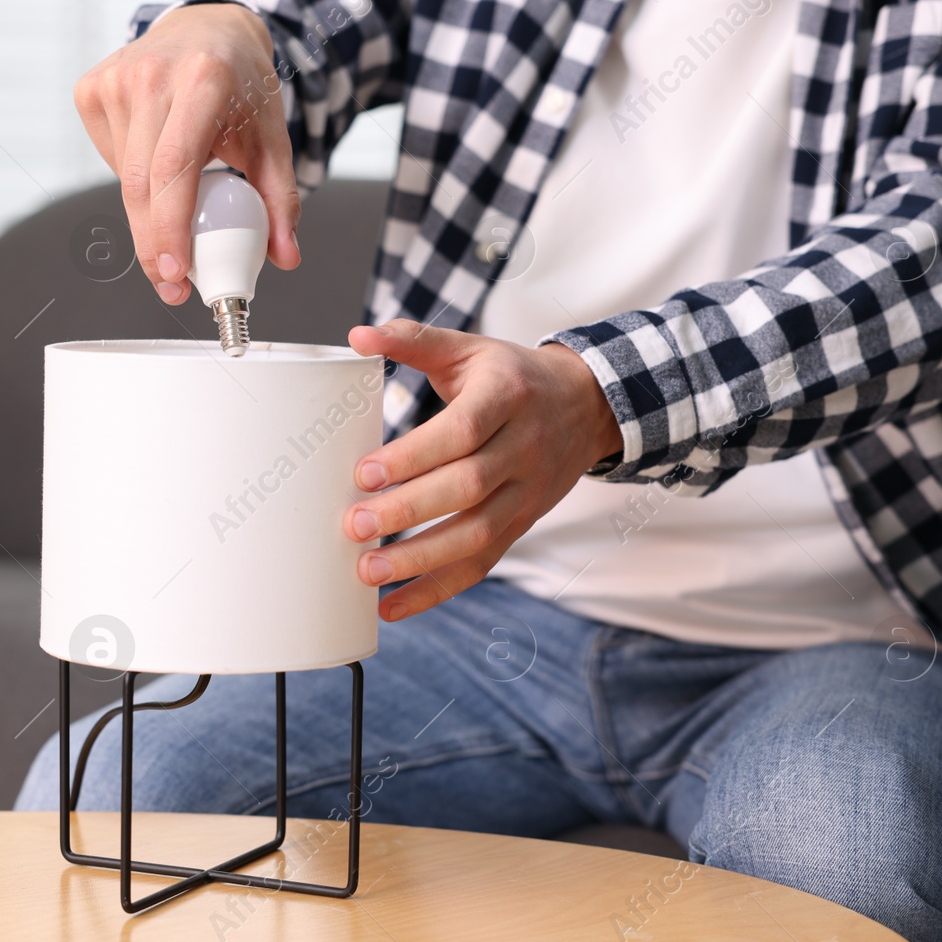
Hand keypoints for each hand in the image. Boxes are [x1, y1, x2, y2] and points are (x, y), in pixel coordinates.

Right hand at [72, 3, 301, 304]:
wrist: (209, 28)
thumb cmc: (241, 86)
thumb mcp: (272, 138)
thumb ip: (281, 200)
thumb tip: (285, 257)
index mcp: (203, 80)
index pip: (174, 169)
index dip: (169, 228)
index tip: (175, 273)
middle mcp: (153, 75)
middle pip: (141, 184)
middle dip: (154, 244)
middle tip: (173, 284)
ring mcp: (115, 79)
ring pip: (124, 179)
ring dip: (149, 209)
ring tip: (181, 195)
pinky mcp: (91, 89)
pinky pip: (111, 160)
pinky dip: (134, 179)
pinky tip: (157, 158)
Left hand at [342, 321, 622, 621]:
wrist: (587, 406)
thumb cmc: (512, 377)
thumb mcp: (470, 348)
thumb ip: (414, 340)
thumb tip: (358, 335)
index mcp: (506, 398)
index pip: (462, 432)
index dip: (414, 456)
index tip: (364, 473)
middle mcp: (522, 448)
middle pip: (467, 488)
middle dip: (408, 512)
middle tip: (354, 525)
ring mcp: (526, 493)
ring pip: (477, 535)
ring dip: (420, 559)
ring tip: (368, 571)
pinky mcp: (521, 525)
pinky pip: (481, 565)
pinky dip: (436, 590)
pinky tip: (393, 606)